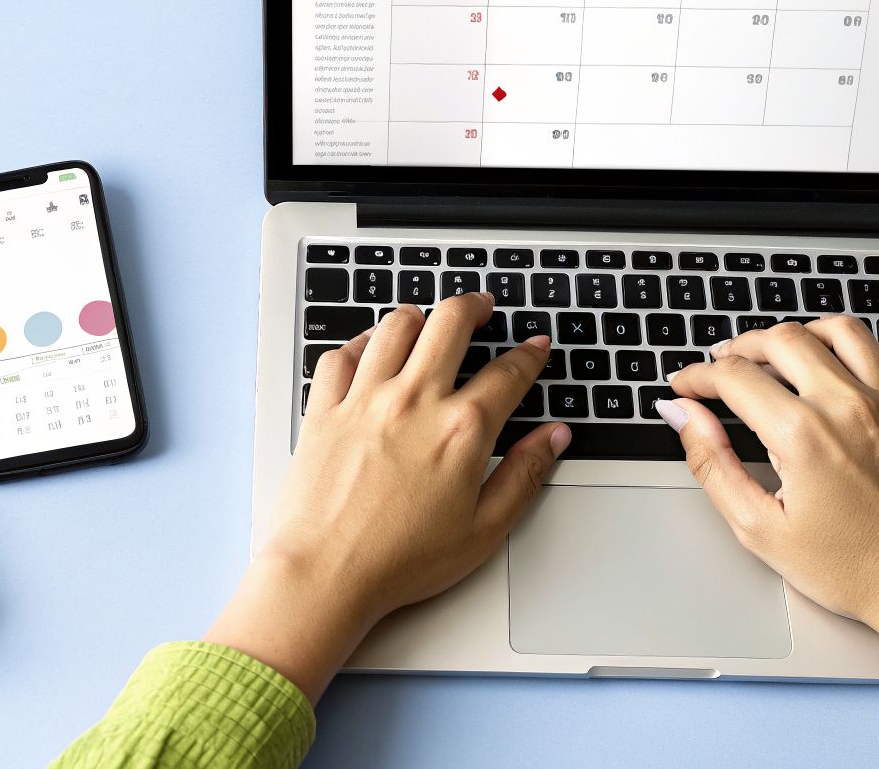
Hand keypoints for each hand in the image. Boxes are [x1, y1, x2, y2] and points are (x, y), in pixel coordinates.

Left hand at [205, 292, 567, 702]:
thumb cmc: (400, 560)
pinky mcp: (325, 408)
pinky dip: (362, 340)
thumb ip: (524, 475)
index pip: (509, 373)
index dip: (530, 355)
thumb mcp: (484, 529)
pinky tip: (372, 346)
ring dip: (420, 315)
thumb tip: (553, 438)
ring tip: (430, 319)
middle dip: (474, 306)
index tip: (535, 349)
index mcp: (461, 429)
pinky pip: (343, 353)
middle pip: (450, 323)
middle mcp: (414, 400)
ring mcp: (365, 398)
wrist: (325, 573)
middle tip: (483, 307)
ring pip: (396, 326)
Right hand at [663, 315, 878, 630]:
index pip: (735, 377)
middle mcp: (849, 407)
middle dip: (741, 347)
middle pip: (783, 339)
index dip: (698, 377)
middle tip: (723, 366)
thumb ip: (712, 464)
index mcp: (803, 435)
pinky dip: (875, 343)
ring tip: (781, 351)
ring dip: (802, 332)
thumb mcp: (759, 528)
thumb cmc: (852, 570)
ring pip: (842, 330)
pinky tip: (853, 360)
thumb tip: (684, 416)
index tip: (686, 386)